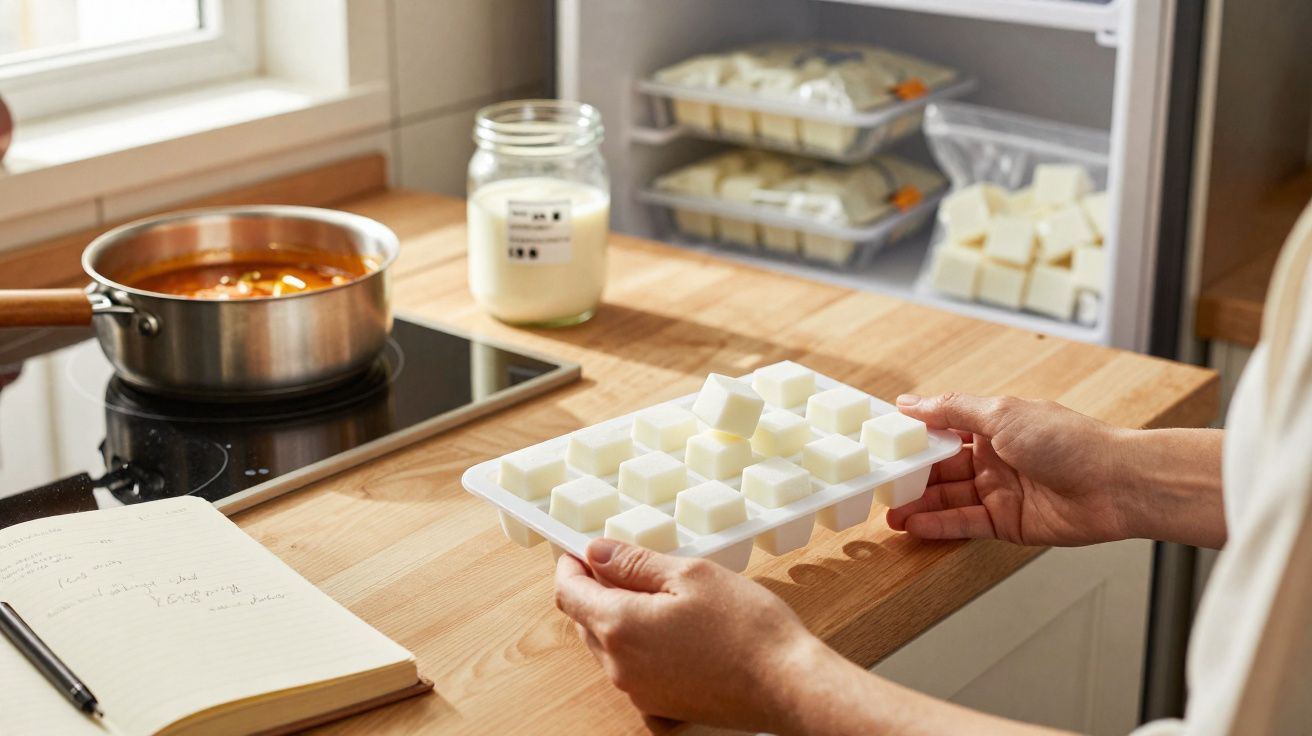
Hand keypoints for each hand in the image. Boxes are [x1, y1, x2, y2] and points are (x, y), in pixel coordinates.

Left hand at [554, 539, 821, 731]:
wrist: (787, 685)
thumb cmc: (746, 627)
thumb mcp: (689, 574)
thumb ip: (634, 563)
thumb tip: (595, 552)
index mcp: (619, 627)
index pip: (567, 593)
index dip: (571, 566)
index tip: (584, 550)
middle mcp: (619, 667)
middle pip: (586, 620)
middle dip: (598, 589)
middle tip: (632, 565)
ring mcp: (638, 692)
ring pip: (608, 646)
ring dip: (620, 617)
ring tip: (664, 596)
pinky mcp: (660, 707)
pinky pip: (632, 669)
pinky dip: (640, 646)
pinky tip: (676, 631)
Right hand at [889, 393, 1132, 546]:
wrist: (1116, 484)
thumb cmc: (1068, 441)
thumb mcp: (1002, 414)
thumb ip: (952, 410)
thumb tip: (909, 402)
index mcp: (993, 426)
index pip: (942, 430)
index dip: (913, 438)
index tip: (881, 444)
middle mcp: (994, 458)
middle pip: (941, 469)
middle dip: (910, 477)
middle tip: (878, 485)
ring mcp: (999, 492)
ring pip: (948, 498)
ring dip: (918, 504)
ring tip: (887, 512)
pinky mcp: (1007, 523)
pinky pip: (965, 523)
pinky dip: (938, 524)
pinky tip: (913, 525)